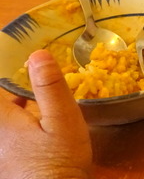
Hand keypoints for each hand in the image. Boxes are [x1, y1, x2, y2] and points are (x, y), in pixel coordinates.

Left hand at [0, 50, 91, 178]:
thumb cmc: (59, 161)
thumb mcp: (63, 120)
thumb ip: (50, 87)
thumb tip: (38, 54)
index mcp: (1, 119)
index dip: (7, 74)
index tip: (19, 63)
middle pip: (2, 104)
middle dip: (16, 94)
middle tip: (34, 80)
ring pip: (7, 119)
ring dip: (17, 109)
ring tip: (35, 106)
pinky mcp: (4, 162)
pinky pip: (7, 136)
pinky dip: (16, 126)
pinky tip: (35, 130)